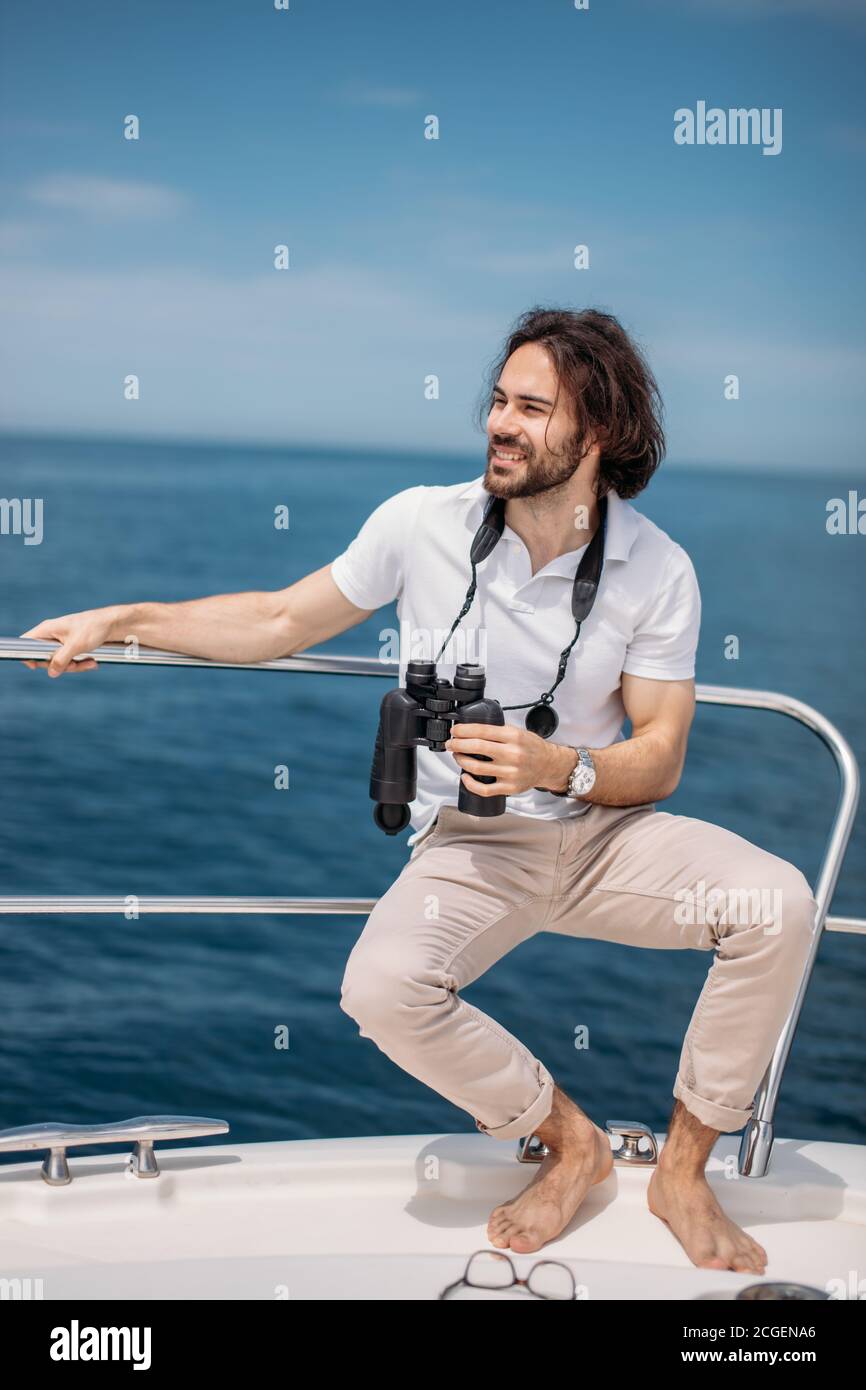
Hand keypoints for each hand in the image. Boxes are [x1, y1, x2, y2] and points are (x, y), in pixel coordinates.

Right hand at [19, 607, 120, 676]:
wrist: (114, 623)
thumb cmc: (94, 628)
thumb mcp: (76, 645)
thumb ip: (61, 659)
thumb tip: (51, 672)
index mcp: (48, 629)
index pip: (26, 642)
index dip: (28, 655)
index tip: (35, 666)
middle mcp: (52, 635)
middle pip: (44, 657)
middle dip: (59, 665)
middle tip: (74, 665)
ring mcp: (62, 642)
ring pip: (59, 661)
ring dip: (74, 666)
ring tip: (89, 663)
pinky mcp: (73, 647)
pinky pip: (70, 660)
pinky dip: (80, 663)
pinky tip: (92, 662)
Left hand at [444, 723, 558, 796]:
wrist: (549, 765)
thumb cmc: (532, 748)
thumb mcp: (518, 731)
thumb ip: (498, 731)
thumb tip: (472, 729)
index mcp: (513, 737)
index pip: (481, 731)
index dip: (463, 730)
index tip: (455, 730)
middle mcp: (512, 754)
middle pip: (476, 747)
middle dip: (457, 744)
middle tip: (450, 743)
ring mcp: (510, 772)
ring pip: (476, 767)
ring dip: (461, 760)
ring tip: (457, 756)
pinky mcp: (509, 787)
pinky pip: (484, 789)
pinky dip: (470, 783)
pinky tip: (465, 776)